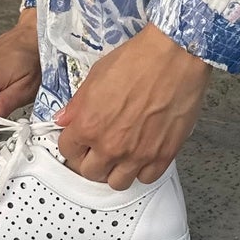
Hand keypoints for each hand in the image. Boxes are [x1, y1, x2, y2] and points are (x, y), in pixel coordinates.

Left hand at [55, 24, 211, 189]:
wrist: (175, 56)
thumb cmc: (138, 60)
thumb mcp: (96, 75)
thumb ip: (77, 104)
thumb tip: (64, 119)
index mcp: (88, 125)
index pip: (67, 151)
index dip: (73, 144)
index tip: (80, 141)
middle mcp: (110, 145)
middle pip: (90, 172)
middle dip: (92, 161)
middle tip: (99, 149)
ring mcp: (137, 154)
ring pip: (117, 183)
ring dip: (116, 170)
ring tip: (121, 155)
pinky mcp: (163, 155)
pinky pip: (146, 178)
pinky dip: (143, 170)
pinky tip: (143, 155)